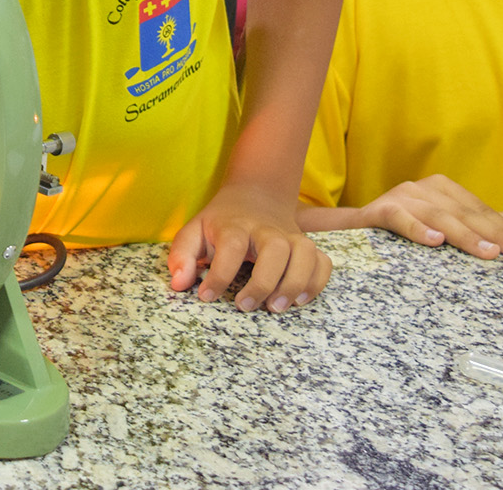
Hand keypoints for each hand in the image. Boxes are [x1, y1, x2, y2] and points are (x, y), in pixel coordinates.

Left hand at [166, 183, 331, 311]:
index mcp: (235, 226)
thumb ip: (181, 256)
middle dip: (263, 282)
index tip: (205, 296)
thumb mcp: (193, 231)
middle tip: (244, 306)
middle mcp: (267, 230)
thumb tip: (179, 283)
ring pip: (305, 254)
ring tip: (276, 307)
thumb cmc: (220, 223)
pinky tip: (299, 299)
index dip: (218, 274)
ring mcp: (291, 237)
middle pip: (275, 249)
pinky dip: (317, 282)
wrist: (255, 196)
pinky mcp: (308, 247)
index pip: (231, 246)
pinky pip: (323, 263)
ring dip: (294, 283)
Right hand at [356, 175, 502, 258]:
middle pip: (464, 213)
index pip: (480, 210)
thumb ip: (490, 222)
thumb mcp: (448, 224)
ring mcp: (401, 197)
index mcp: (444, 189)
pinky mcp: (378, 211)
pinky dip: (416, 228)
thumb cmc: (408, 229)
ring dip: (463, 234)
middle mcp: (424, 188)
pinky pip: (399, 218)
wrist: (352, 231)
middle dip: (493, 233)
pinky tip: (434, 241)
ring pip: (437, 216)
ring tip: (486, 253)